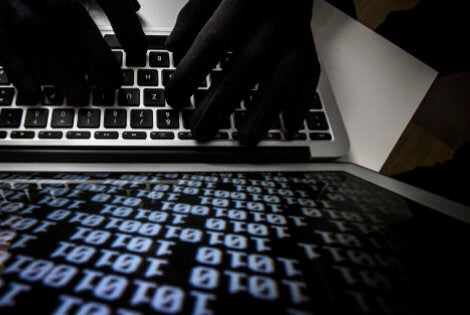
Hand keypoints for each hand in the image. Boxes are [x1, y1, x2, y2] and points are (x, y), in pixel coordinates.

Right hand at [0, 0, 145, 104]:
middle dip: (93, 52)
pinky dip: (18, 69)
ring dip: (59, 67)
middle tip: (111, 83)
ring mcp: (17, 0)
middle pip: (70, 16)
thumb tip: (134, 7)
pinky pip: (4, 44)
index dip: (126, 26)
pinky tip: (33, 93)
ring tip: (78, 96)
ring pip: (36, 32)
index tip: (138, 56)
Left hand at [165, 0, 320, 145]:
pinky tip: (288, 127)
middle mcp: (272, 17)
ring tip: (244, 140)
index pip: (213, 41)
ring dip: (263, 112)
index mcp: (242, 1)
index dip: (192, 72)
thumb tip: (174, 48)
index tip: (174, 97)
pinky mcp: (309, 40)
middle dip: (222, 103)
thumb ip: (193, 17)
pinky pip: (309, 74)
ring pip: (283, 76)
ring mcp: (295, 30)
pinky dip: (300, 103)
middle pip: (247, 66)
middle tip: (201, 130)